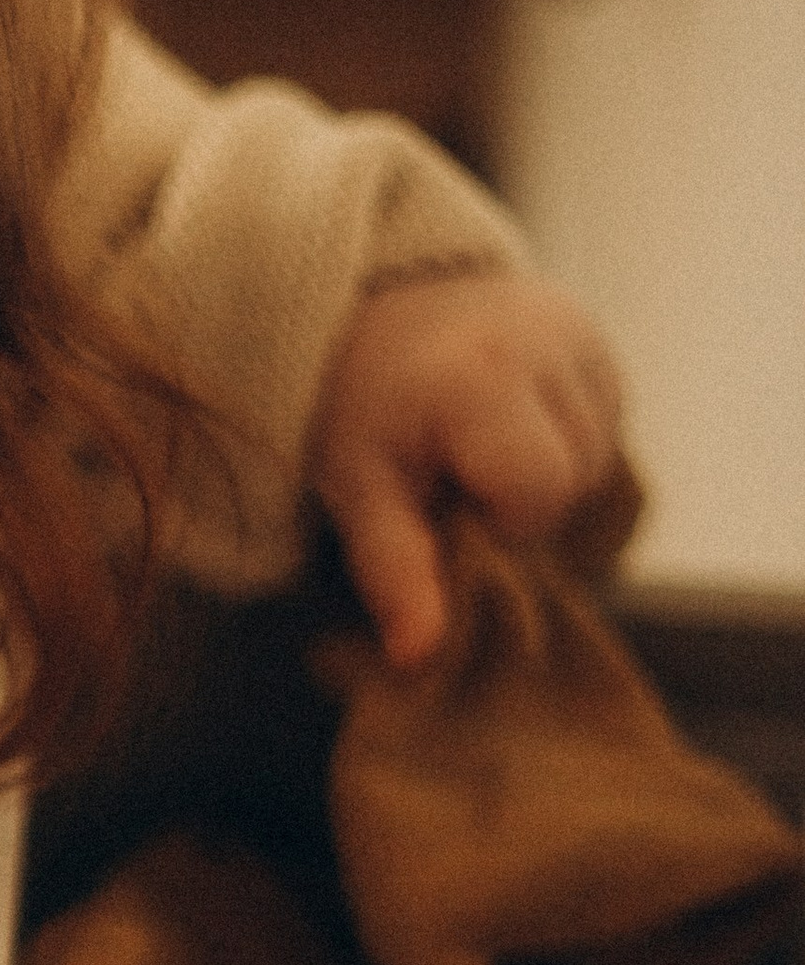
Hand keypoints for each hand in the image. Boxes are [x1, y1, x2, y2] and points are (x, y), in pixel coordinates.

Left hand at [310, 273, 624, 669]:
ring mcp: (580, 334)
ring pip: (597, 458)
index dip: (497, 519)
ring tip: (480, 445)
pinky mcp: (598, 339)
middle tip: (456, 473)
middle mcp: (547, 342)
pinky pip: (605, 424)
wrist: (380, 306)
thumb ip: (395, 569)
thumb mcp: (359, 486)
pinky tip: (512, 422)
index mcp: (482, 380)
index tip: (445, 498)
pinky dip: (563, 439)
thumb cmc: (362, 403)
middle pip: (576, 480)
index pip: (538, 495)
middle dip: (521, 500)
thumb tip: (420, 658)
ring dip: (545, 471)